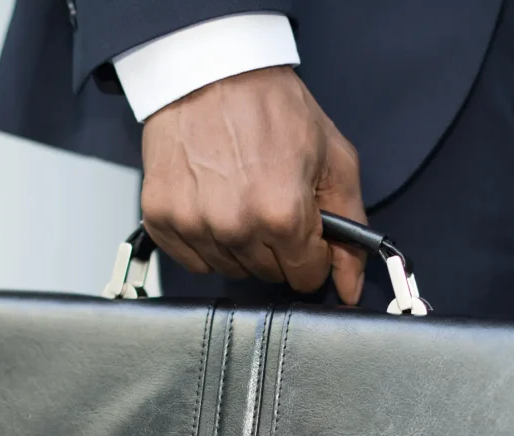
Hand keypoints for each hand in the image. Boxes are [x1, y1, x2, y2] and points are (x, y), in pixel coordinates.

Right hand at [139, 66, 367, 303]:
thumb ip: (352, 231)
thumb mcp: (334, 161)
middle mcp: (236, 227)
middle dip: (278, 246)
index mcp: (282, 214)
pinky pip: (193, 260)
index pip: (306, 276)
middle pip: (268, 274)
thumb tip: (349, 286)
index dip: (312, 252)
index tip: (305, 229)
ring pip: (230, 269)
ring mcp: (194, 225)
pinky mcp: (162, 219)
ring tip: (241, 196)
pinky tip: (213, 203)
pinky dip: (206, 241)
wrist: (211, 72)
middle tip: (272, 199)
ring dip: (241, 244)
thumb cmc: (270, 107)